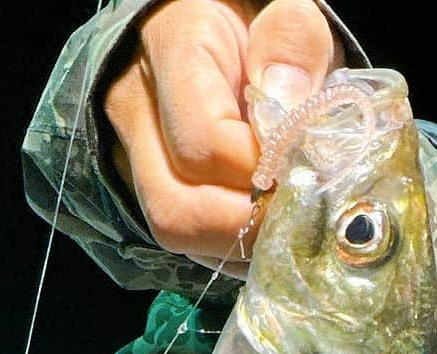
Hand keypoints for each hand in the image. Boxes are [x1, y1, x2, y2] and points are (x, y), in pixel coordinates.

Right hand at [104, 0, 341, 271]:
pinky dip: (232, 247)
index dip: (261, 173)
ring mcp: (134, 154)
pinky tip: (263, 228)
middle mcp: (136, 107)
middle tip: (296, 213)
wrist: (224, 30)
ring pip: (175, 232)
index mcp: (170, 47)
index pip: (204, 145)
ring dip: (239, 244)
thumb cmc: (258, 17)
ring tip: (282, 223)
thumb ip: (292, 43)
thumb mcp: (285, 12)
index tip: (302, 167)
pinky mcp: (149, 188)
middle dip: (247, 225)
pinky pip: (187, 242)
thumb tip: (288, 107)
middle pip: (176, 208)